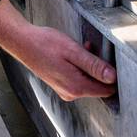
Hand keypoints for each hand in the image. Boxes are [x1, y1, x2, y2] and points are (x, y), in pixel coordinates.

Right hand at [0, 0, 115, 99]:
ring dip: (90, 65)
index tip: (110, 60)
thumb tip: (113, 77)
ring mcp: (66, 91)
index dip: (113, 76)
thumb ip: (94, 65)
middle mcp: (71, 93)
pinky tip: (76, 53)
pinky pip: (80, 78)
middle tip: (91, 49)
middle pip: (99, 85)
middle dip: (100, 68)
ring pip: (90, 80)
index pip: (107, 90)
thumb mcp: (74, 51)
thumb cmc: (45, 44)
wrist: (23, 42)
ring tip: (82, 48)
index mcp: (76, 87)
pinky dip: (82, 66)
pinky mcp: (62, 85)